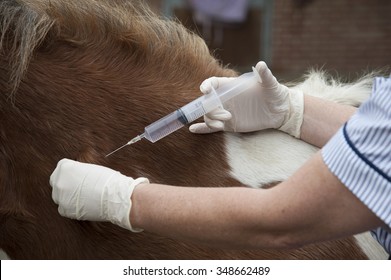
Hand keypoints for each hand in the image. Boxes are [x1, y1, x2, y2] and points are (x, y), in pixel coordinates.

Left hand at [50, 159, 148, 231]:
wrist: (115, 196)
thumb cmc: (107, 180)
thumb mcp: (90, 169)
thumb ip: (78, 172)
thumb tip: (73, 178)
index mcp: (65, 167)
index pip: (61, 168)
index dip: (71, 173)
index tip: (79, 177)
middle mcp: (59, 181)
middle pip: (57, 182)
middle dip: (66, 184)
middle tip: (79, 188)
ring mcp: (60, 196)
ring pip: (60, 196)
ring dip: (69, 196)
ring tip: (84, 196)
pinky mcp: (64, 210)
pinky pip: (63, 208)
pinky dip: (72, 207)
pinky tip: (84, 204)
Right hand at [189, 61, 303, 137]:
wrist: (280, 111)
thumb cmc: (275, 93)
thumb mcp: (271, 84)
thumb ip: (265, 75)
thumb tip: (261, 64)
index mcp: (231, 86)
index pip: (213, 84)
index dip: (206, 86)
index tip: (205, 91)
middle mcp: (225, 99)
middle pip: (208, 102)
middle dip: (211, 109)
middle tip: (227, 115)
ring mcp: (226, 112)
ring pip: (209, 116)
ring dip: (210, 120)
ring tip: (222, 124)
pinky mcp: (229, 125)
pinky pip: (212, 127)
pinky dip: (202, 128)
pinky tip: (193, 130)